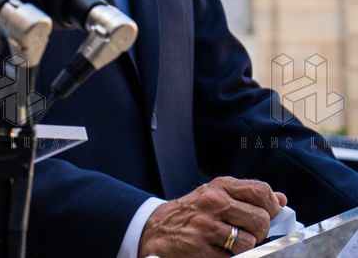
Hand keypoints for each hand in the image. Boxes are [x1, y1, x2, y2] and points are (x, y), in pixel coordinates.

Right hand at [138, 176, 285, 257]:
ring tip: (234, 245)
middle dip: (260, 233)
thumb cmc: (192, 213)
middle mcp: (212, 203)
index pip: (260, 191)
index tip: (270, 216)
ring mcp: (205, 225)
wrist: (155, 229)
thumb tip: (281, 200)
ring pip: (249, 241)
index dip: (272, 207)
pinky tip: (221, 252)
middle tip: (250, 235)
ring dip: (247, 249)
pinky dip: (232, 257)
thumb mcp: (216, 195)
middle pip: (260, 219)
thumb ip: (247, 196)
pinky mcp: (200, 248)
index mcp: (219, 187)